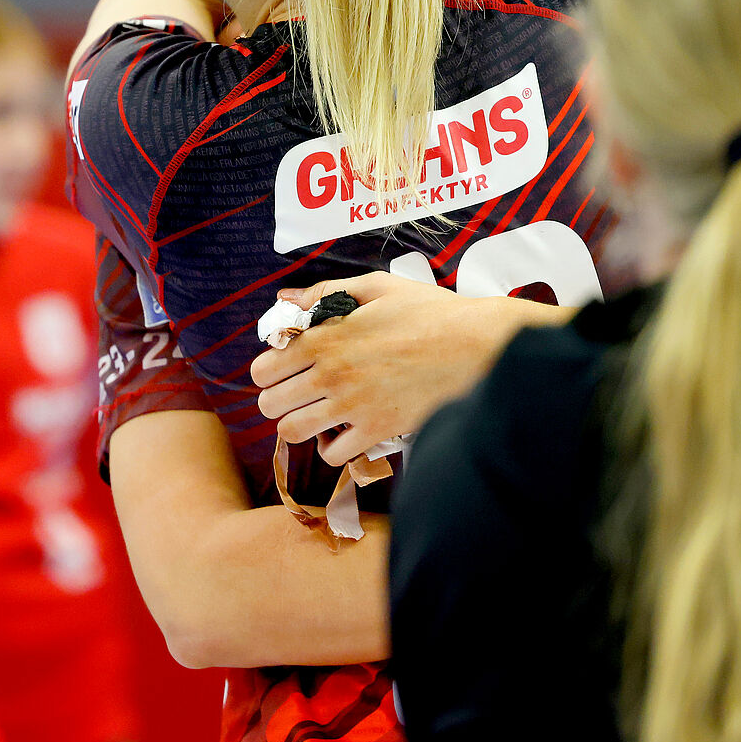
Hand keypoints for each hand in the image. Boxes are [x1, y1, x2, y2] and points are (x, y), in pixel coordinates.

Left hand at [250, 272, 561, 466]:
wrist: (476, 347)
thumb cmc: (430, 312)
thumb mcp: (378, 286)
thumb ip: (327, 292)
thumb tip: (287, 299)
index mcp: (327, 336)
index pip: (264, 367)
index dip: (267, 369)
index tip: (283, 367)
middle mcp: (332, 374)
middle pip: (270, 404)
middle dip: (276, 398)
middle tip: (295, 393)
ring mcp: (352, 406)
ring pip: (293, 432)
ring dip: (298, 424)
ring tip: (316, 414)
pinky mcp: (376, 431)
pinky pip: (333, 455)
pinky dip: (332, 446)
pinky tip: (344, 430)